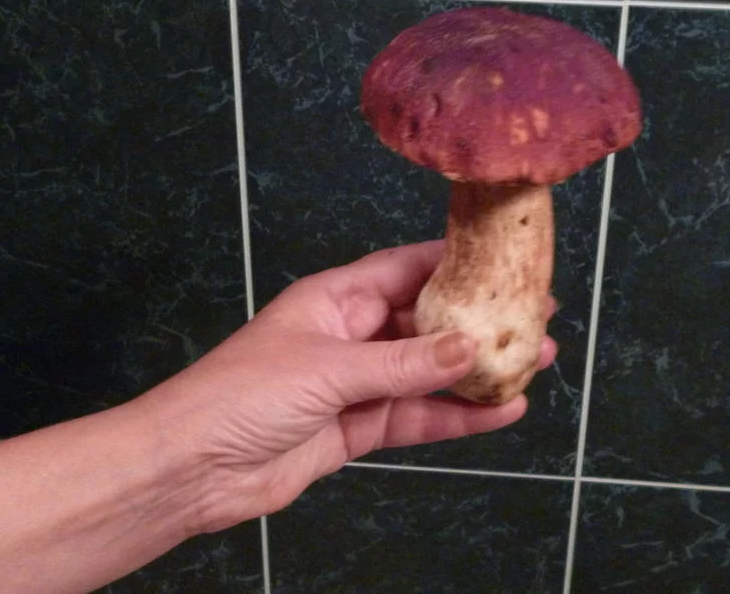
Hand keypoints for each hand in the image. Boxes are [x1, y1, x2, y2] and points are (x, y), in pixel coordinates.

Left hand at [135, 240, 557, 533]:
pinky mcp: (356, 429)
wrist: (193, 468)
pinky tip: (500, 412)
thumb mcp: (329, 368)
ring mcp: (356, 384)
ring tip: (534, 363)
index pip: (407, 268)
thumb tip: (470, 344)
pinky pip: (416, 417)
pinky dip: (457, 417)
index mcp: (336, 298)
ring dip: (478, 371)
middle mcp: (350, 335)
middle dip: (479, 322)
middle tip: (535, 319)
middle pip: (427, 323)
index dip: (456, 263)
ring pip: (429, 373)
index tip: (506, 261)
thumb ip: (404, 362)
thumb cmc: (243, 394)